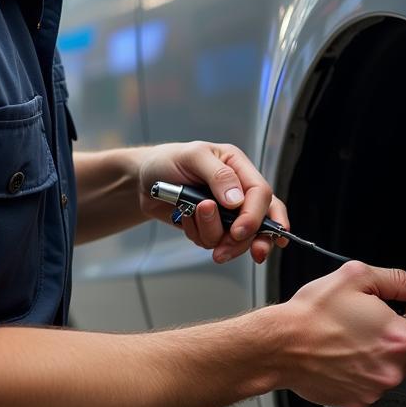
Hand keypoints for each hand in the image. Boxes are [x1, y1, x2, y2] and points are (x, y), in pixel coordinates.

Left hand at [136, 141, 289, 263]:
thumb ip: (219, 175)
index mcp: (239, 168)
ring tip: (190, 217)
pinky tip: (185, 219)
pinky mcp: (212, 227)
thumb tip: (237, 201)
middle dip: (243, 240)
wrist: (144, 181)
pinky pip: (214, 242)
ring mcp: (226, 212)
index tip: (238, 231)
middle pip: (260, 223)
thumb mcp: (193, 157)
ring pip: (235, 238)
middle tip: (224, 249)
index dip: (255, 216)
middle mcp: (238, 191)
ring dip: (212, 235)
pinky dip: (198, 235)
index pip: (261, 194)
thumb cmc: (168, 161)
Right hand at [277, 263, 405, 406]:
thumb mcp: (356, 277)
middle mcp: (391, 369)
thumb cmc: (311, 314)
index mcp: (398, 338)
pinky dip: (363, 370)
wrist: (279, 346)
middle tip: (379, 323)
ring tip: (354, 337)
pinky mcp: (357, 400)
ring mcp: (374, 388)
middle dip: (404, 340)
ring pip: (393, 371)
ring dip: (382, 356)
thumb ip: (397, 280)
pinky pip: (372, 384)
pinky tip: (344, 353)